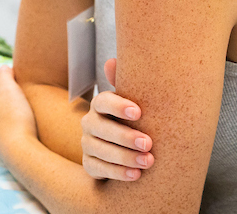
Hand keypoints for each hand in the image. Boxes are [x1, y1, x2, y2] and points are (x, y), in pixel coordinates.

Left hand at [0, 64, 37, 151]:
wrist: (20, 152)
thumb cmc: (15, 118)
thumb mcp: (9, 90)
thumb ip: (4, 76)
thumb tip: (4, 67)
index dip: (8, 79)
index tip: (21, 77)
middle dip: (10, 95)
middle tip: (26, 92)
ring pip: (4, 116)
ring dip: (14, 111)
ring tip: (28, 109)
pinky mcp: (7, 145)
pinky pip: (12, 129)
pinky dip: (18, 124)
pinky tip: (27, 126)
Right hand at [81, 58, 154, 180]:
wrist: (133, 148)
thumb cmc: (137, 121)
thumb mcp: (138, 102)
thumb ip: (129, 84)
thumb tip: (111, 62)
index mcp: (101, 105)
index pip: (103, 101)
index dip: (118, 106)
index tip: (139, 112)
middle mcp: (90, 123)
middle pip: (100, 128)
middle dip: (124, 136)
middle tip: (148, 143)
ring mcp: (88, 144)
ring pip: (98, 149)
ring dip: (124, 156)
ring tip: (148, 162)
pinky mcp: (90, 164)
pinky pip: (97, 168)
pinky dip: (117, 172)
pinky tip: (136, 175)